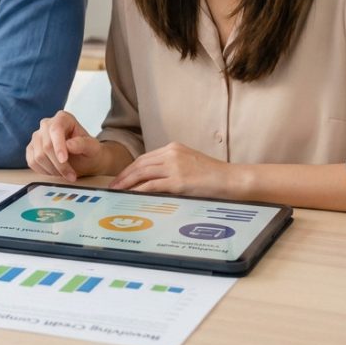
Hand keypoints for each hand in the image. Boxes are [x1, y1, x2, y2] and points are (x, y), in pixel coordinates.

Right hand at [25, 111, 108, 181]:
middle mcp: (47, 124)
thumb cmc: (89, 152)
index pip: (55, 130)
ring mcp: (37, 136)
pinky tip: (55, 172)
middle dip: (59, 164)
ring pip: (38, 156)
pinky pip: (32, 162)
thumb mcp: (93, 148)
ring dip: (53, 170)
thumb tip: (69, 145)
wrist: (84, 160)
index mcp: (63, 118)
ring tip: (65, 174)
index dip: (58, 146)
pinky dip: (44, 171)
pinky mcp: (31, 149)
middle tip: (71, 175)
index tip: (63, 160)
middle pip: (46, 145)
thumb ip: (84, 144)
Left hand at [110, 142, 232, 195]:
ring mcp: (175, 166)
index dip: (130, 169)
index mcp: (173, 148)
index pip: (145, 158)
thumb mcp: (189, 164)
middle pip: (140, 164)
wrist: (232, 179)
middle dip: (124, 176)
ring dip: (127, 183)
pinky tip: (131, 196)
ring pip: (143, 173)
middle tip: (113, 186)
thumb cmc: (214, 175)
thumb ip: (172, 168)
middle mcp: (172, 153)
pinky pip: (152, 185)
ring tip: (117, 192)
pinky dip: (139, 191)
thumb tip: (153, 181)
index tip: (121, 178)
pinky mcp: (179, 180)